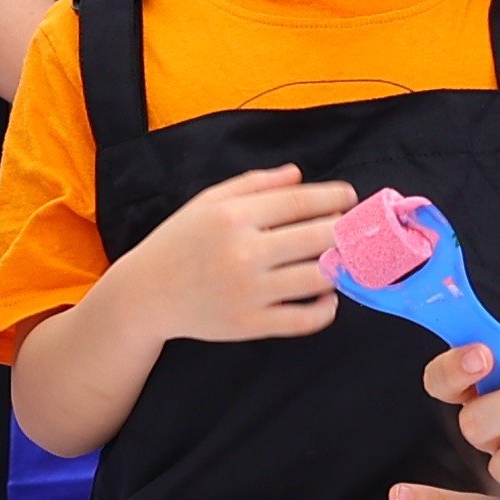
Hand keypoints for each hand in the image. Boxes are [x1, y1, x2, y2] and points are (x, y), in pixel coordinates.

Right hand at [123, 165, 353, 347]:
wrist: (145, 294)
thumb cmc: (178, 241)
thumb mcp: (208, 202)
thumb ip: (255, 185)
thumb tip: (299, 175)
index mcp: (234, 216)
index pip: (300, 202)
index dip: (334, 198)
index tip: (350, 198)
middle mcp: (244, 252)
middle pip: (318, 237)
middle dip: (345, 231)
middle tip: (354, 229)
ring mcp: (249, 292)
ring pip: (318, 278)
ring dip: (339, 268)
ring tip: (341, 261)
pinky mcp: (250, 325)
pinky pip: (304, 319)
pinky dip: (326, 309)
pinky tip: (327, 297)